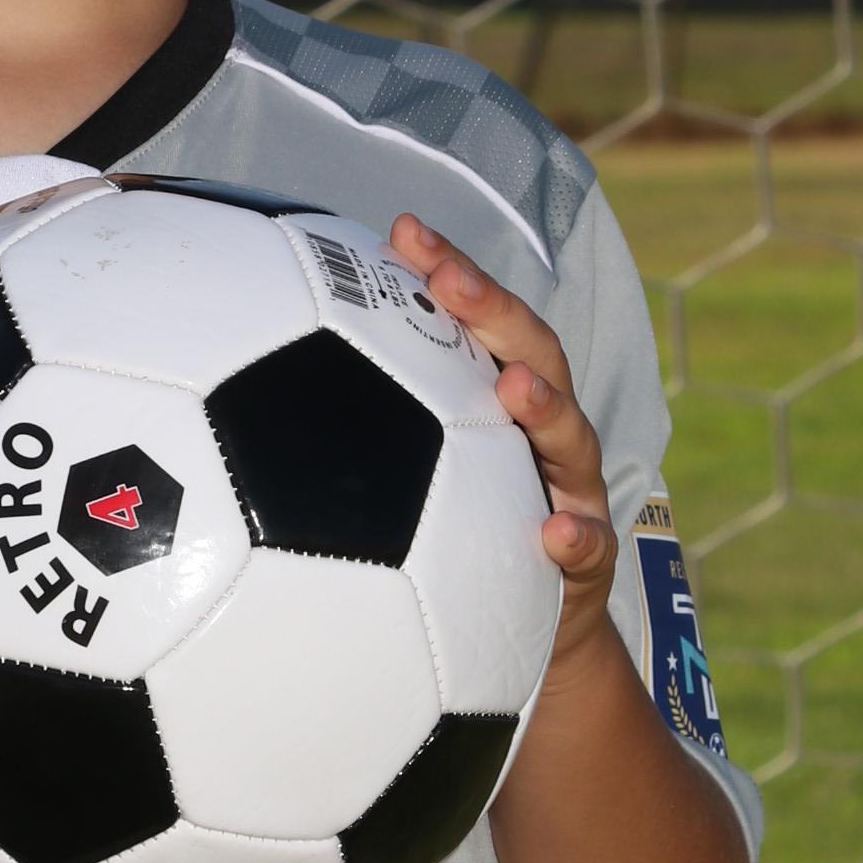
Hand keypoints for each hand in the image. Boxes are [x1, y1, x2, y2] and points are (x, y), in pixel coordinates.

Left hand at [387, 213, 618, 687]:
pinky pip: (586, 548)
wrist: (531, 631)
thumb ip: (375, 420)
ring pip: (570, 440)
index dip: (451, 271)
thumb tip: (277, 362)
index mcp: (505, 402)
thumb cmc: (462, 539)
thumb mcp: (420, 474)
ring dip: (546, 409)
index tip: (404, 231)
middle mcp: (545, 435)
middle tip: (451, 280)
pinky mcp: (586, 562)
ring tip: (516, 388)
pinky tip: (554, 532)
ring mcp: (573, 492)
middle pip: (533, 356)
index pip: (483, 321)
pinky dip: (575, 537)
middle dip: (495, 313)